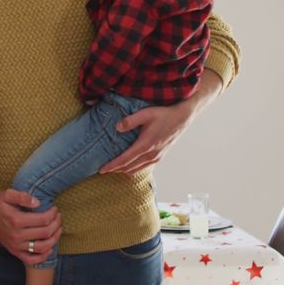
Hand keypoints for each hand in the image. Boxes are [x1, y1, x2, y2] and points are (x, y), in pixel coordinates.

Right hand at [0, 189, 61, 264]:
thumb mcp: (8, 194)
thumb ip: (22, 196)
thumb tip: (38, 203)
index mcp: (16, 220)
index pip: (43, 219)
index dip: (53, 214)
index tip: (55, 209)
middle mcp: (17, 235)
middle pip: (45, 233)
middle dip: (56, 224)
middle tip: (58, 217)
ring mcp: (16, 246)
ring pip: (42, 247)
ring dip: (54, 239)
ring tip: (58, 230)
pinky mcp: (15, 252)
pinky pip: (31, 259)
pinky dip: (43, 256)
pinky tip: (50, 248)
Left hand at [99, 72, 223, 174]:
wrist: (182, 117)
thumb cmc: (164, 114)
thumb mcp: (146, 113)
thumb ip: (130, 120)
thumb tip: (117, 128)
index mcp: (146, 145)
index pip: (125, 159)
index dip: (112, 165)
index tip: (101, 169)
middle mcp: (151, 154)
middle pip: (129, 167)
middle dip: (115, 170)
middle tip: (102, 170)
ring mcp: (157, 157)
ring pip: (136, 169)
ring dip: (123, 170)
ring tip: (113, 168)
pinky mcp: (160, 156)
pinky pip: (143, 167)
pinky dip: (133, 168)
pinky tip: (128, 165)